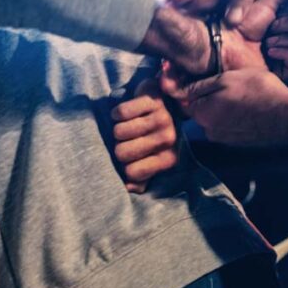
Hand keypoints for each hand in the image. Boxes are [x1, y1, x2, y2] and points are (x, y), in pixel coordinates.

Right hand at [111, 78, 179, 192]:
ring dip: (118, 127)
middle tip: (127, 139)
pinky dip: (117, 112)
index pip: (131, 172)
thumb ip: (142, 176)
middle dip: (118, 145)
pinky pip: (121, 112)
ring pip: (119, 132)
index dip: (124, 164)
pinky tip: (127, 113)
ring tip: (128, 125)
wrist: (169, 101)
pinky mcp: (153, 99)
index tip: (130, 156)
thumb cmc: (154, 134)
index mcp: (169, 159)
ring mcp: (162, 118)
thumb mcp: (153, 158)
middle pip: (121, 153)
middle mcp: (168, 139)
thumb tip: (128, 187)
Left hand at [166, 68, 287, 152]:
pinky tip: (247, 108)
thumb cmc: (258, 91)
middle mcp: (209, 130)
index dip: (192, 88)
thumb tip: (177, 89)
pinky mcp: (239, 143)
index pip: (185, 100)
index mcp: (202, 113)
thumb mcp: (227, 79)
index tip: (206, 80)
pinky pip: (229, 127)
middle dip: (208, 99)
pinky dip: (234, 118)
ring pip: (215, 119)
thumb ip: (200, 86)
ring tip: (240, 96)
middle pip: (200, 111)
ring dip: (222, 108)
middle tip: (228, 86)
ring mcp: (224, 139)